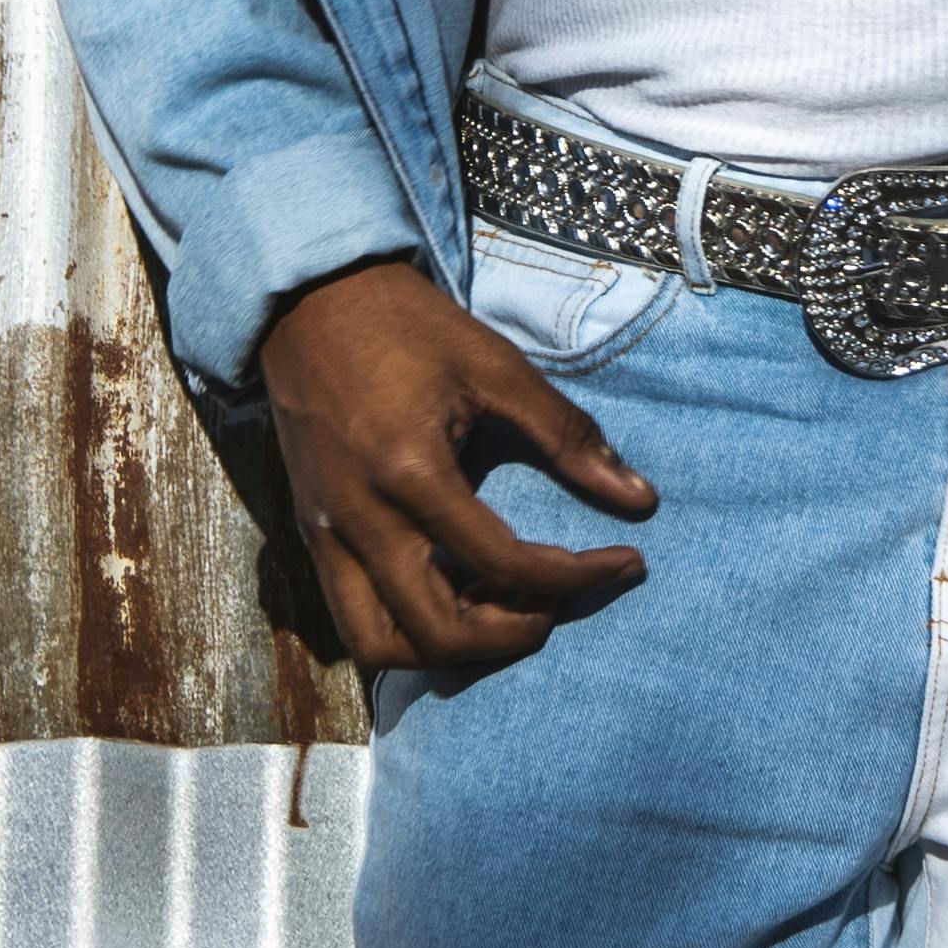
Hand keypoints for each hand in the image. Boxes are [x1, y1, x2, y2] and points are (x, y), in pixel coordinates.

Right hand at [255, 256, 656, 679]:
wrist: (308, 301)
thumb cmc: (406, 325)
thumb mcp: (495, 366)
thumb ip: (566, 435)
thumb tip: (639, 499)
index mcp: (410, 474)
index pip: (504, 564)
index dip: (576, 577)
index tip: (623, 562)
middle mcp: (360, 520)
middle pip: (436, 634)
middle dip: (511, 634)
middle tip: (556, 601)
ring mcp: (325, 534)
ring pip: (379, 646)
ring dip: (448, 647)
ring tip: (499, 602)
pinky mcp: (311, 534)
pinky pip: (352, 616)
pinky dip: (407, 627)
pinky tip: (453, 588)